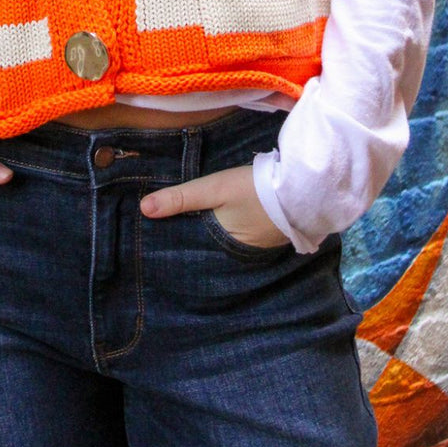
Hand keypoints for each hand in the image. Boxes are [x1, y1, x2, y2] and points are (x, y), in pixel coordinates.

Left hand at [140, 165, 289, 249]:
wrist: (303, 188)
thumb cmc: (255, 191)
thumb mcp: (214, 189)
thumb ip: (180, 198)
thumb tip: (144, 209)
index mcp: (222, 250)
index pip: (190, 253)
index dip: (173, 245)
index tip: (151, 241)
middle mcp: (238, 257)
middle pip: (206, 250)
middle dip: (189, 243)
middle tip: (163, 233)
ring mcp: (256, 250)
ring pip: (223, 245)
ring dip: (209, 237)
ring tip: (184, 227)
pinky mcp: (268, 238)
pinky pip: (240, 238)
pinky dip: (228, 232)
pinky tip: (218, 223)